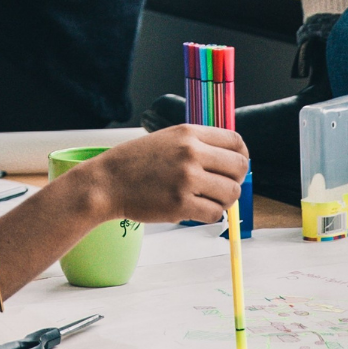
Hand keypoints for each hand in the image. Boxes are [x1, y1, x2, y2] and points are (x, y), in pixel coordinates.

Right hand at [61, 124, 250, 224]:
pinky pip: (214, 213)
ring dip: (223, 200)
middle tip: (221, 187)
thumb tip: (231, 162)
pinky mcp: (180, 204)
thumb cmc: (135, 163)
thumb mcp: (167, 139)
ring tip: (206, 200)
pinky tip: (195, 210)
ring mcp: (186, 179)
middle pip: (239, 168)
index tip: (234, 167)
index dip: (241, 156)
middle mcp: (191, 153)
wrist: (106, 182)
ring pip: (230, 193)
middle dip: (235, 180)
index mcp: (189, 133)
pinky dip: (210, 215)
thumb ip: (197, 145)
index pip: (236, 142)